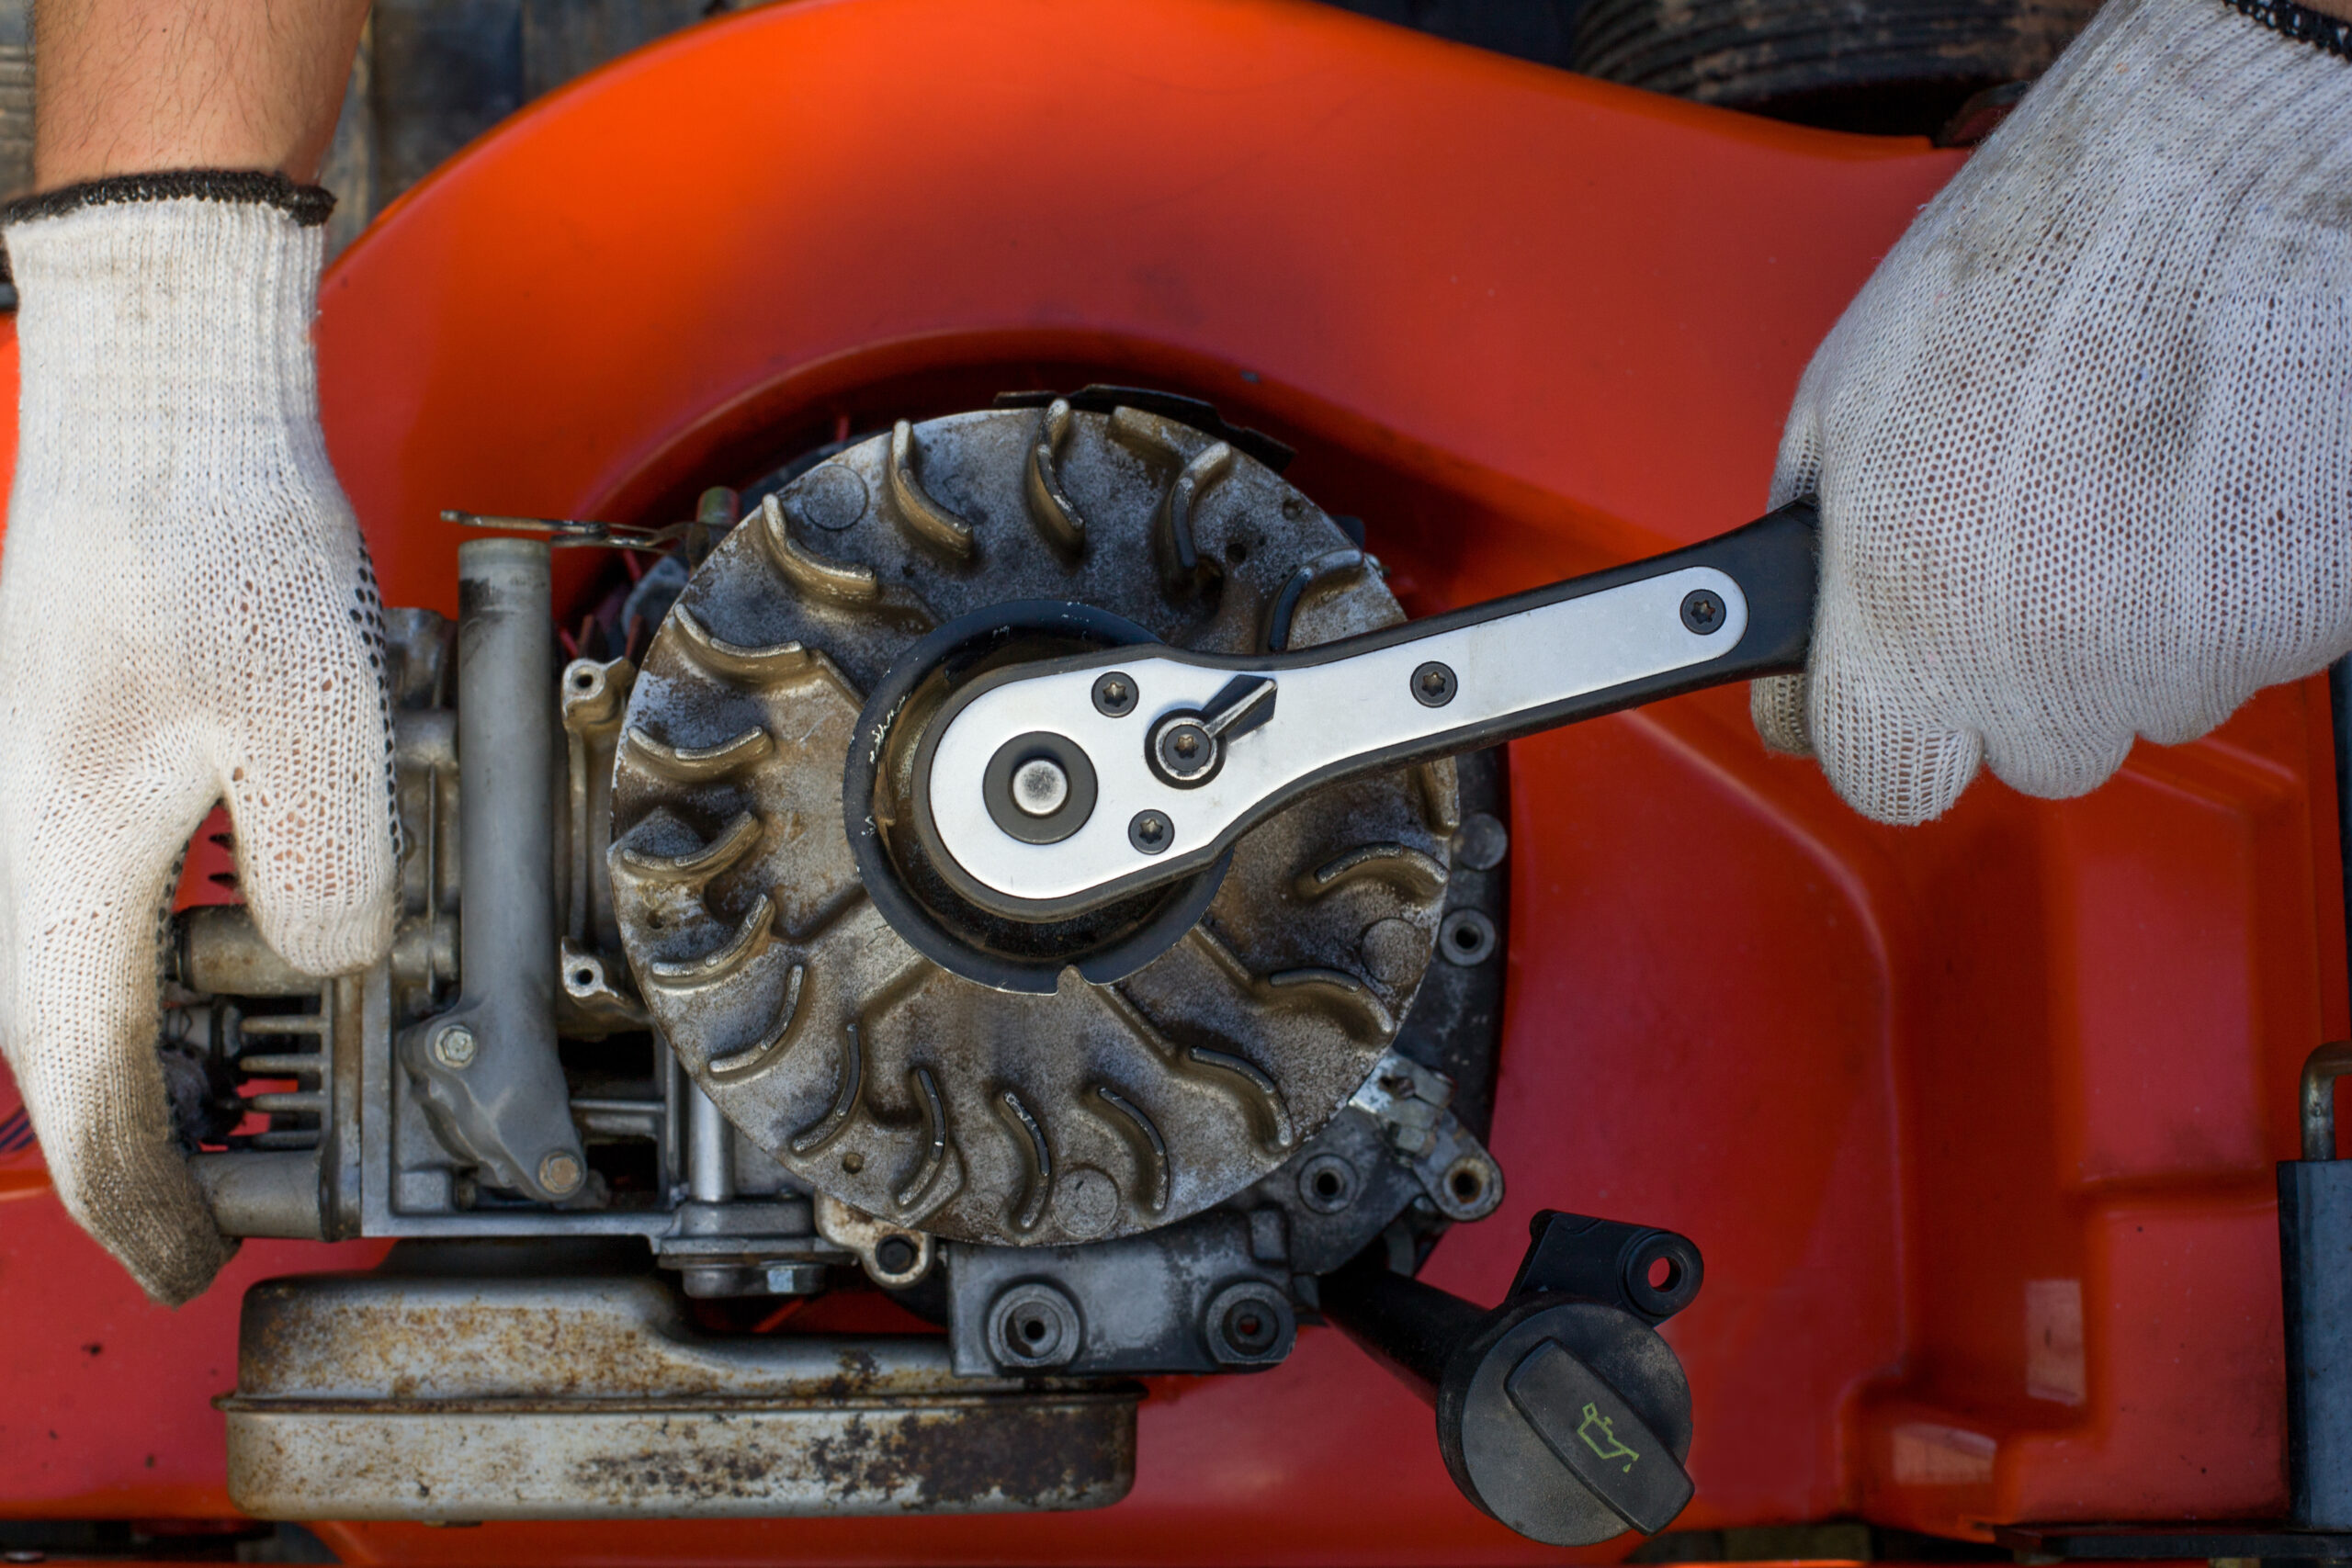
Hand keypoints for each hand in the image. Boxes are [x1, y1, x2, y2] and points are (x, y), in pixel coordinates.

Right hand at [0, 187, 396, 1303]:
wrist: (159, 401)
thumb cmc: (216, 540)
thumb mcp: (316, 729)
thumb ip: (322, 880)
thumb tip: (321, 957)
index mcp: (61, 866)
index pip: (84, 1082)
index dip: (135, 1188)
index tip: (176, 1260)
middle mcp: (19, 846)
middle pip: (64, 1042)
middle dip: (139, 1135)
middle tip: (200, 1208)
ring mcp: (30, 793)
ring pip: (74, 973)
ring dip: (148, 1048)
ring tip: (222, 1103)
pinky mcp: (67, 747)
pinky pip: (95, 895)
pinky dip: (153, 954)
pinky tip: (224, 945)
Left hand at [1752, 0, 2351, 822]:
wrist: (2217, 182)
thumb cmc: (2031, 267)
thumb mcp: (1838, 413)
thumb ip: (1805, 578)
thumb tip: (1780, 687)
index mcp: (1916, 618)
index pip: (1884, 782)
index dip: (1885, 726)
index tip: (1891, 683)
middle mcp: (2051, 661)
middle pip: (2022, 751)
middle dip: (2009, 672)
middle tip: (2016, 548)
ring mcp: (2187, 653)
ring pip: (2131, 704)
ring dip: (2115, 631)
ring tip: (2110, 493)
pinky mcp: (2300, 621)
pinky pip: (2233, 653)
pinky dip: (2212, 594)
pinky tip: (2183, 493)